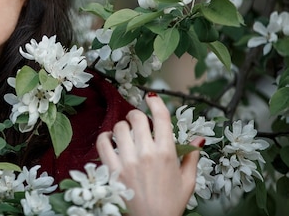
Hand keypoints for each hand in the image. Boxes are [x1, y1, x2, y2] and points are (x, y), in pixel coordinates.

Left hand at [96, 93, 202, 215]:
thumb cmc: (171, 203)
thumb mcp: (188, 181)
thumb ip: (191, 157)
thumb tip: (197, 139)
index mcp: (167, 153)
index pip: (161, 117)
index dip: (156, 102)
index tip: (151, 97)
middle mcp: (147, 153)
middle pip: (137, 118)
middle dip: (137, 115)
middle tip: (138, 121)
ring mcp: (128, 160)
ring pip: (119, 127)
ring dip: (123, 127)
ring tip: (126, 134)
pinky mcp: (112, 169)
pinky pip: (102, 142)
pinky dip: (104, 137)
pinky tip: (109, 139)